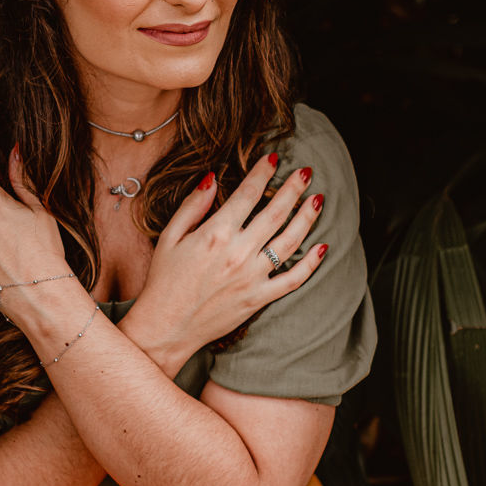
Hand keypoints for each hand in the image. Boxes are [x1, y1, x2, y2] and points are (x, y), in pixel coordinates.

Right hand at [129, 151, 328, 366]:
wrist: (166, 327)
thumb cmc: (164, 281)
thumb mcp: (170, 236)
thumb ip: (193, 205)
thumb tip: (212, 178)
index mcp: (216, 233)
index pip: (248, 194)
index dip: (263, 172)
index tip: (274, 158)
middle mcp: (238, 252)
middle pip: (275, 212)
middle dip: (294, 188)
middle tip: (306, 172)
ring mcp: (252, 277)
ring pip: (290, 241)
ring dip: (307, 217)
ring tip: (318, 200)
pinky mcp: (259, 298)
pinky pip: (293, 279)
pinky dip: (311, 263)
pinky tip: (322, 247)